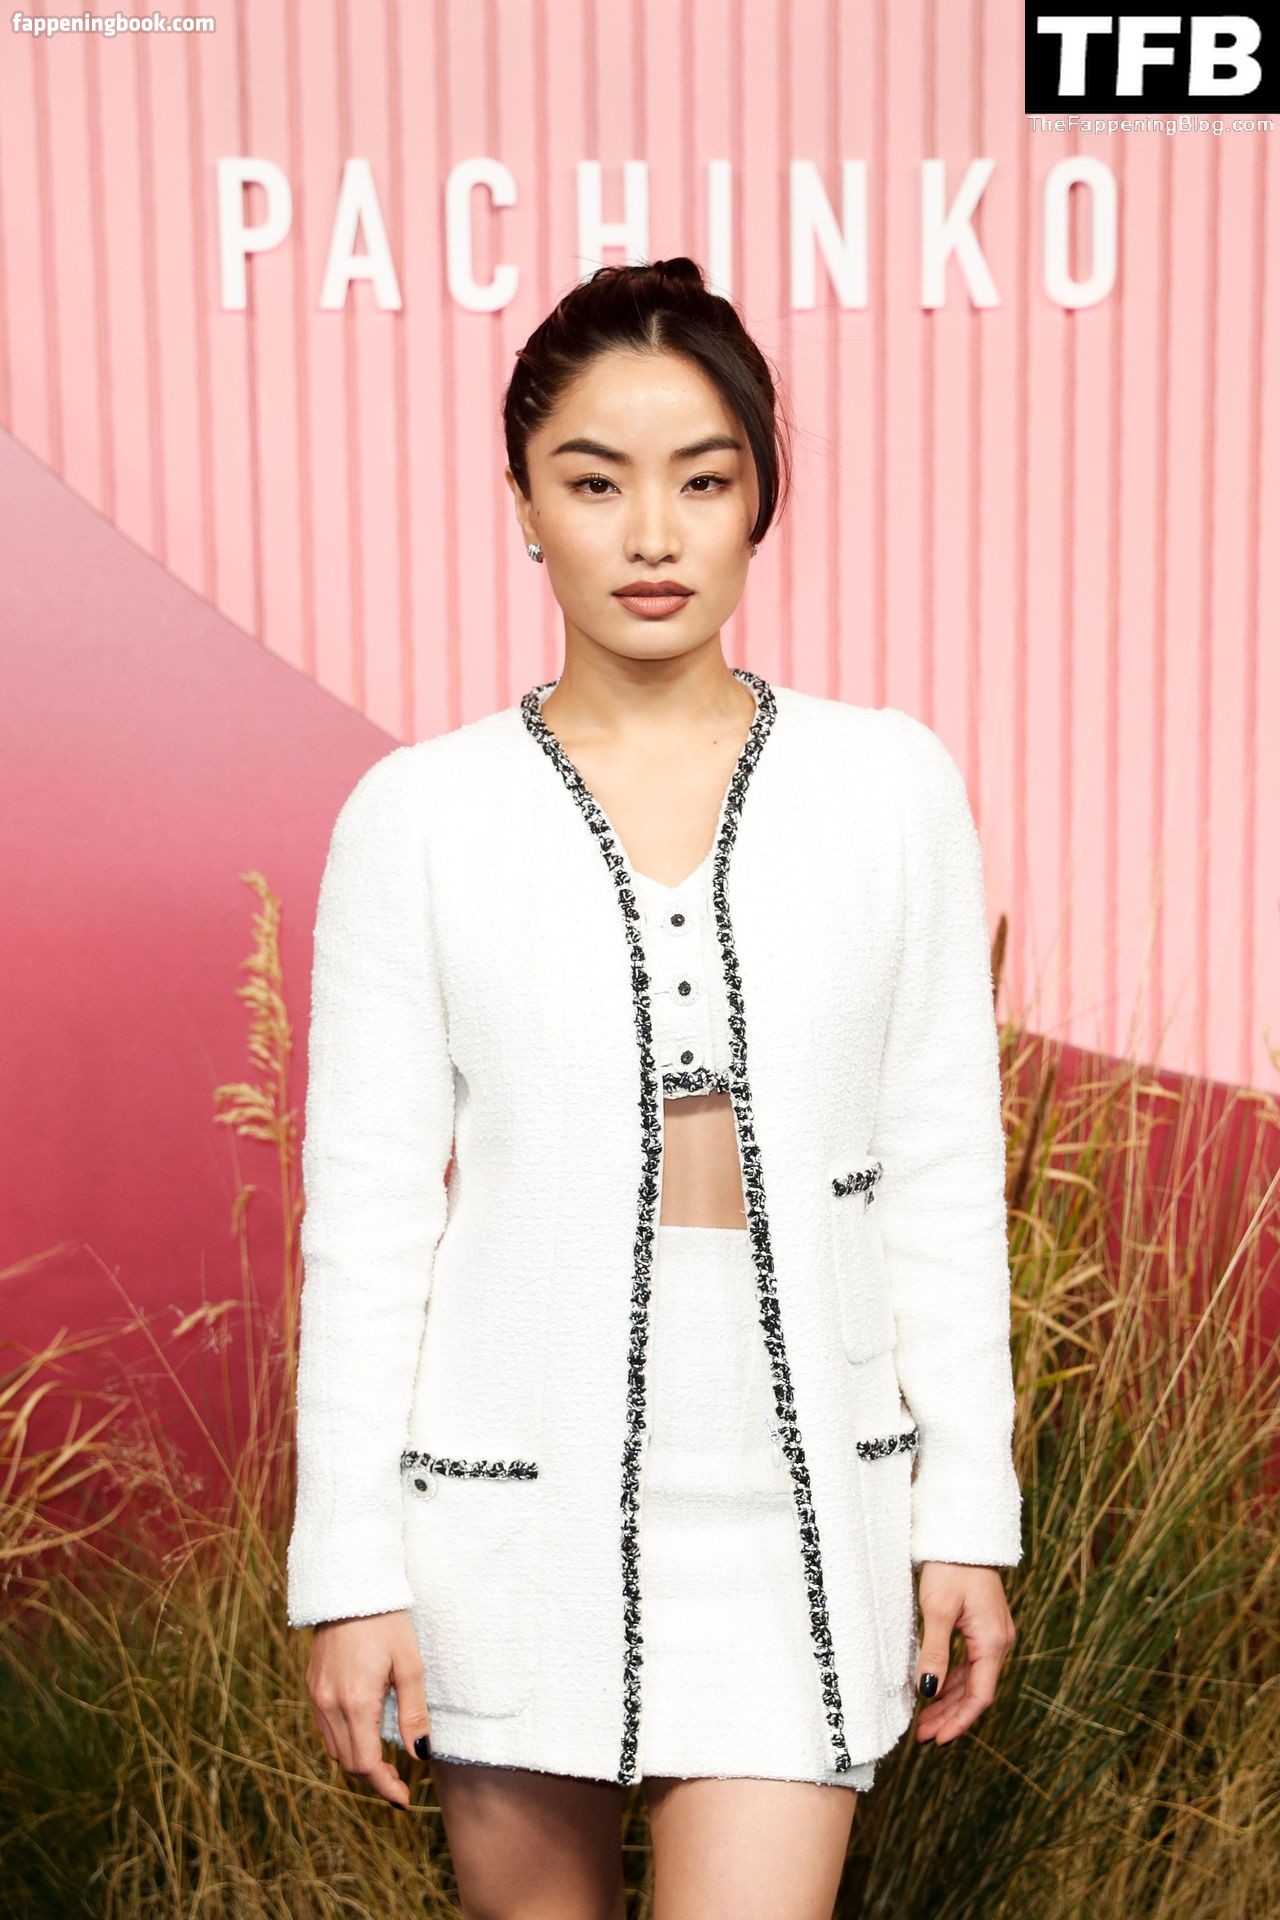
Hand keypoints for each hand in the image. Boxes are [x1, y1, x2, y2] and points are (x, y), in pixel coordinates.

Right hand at [306, 1610, 431, 1808]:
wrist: (348, 1587)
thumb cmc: (386, 1621)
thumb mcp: (410, 1664)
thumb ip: (413, 1712)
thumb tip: (420, 1754)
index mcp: (355, 1702)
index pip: (365, 1764)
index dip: (385, 1787)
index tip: (403, 1799)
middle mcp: (329, 1704)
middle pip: (347, 1762)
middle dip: (373, 1776)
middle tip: (399, 1779)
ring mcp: (316, 1695)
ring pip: (333, 1748)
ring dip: (357, 1759)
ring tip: (383, 1758)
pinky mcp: (312, 1685)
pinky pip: (325, 1728)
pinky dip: (344, 1739)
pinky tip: (363, 1730)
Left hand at [913, 1563, 1015, 1748]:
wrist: (964, 1534)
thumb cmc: (951, 1568)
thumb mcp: (937, 1610)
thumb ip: (935, 1652)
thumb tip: (928, 1691)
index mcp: (993, 1642)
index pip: (980, 1696)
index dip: (959, 1721)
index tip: (939, 1740)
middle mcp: (999, 1642)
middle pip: (976, 1691)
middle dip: (950, 1716)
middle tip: (924, 1736)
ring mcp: (994, 1635)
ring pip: (973, 1679)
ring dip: (949, 1700)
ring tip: (924, 1720)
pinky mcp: (985, 1627)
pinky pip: (971, 1663)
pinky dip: (953, 1679)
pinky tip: (935, 1688)